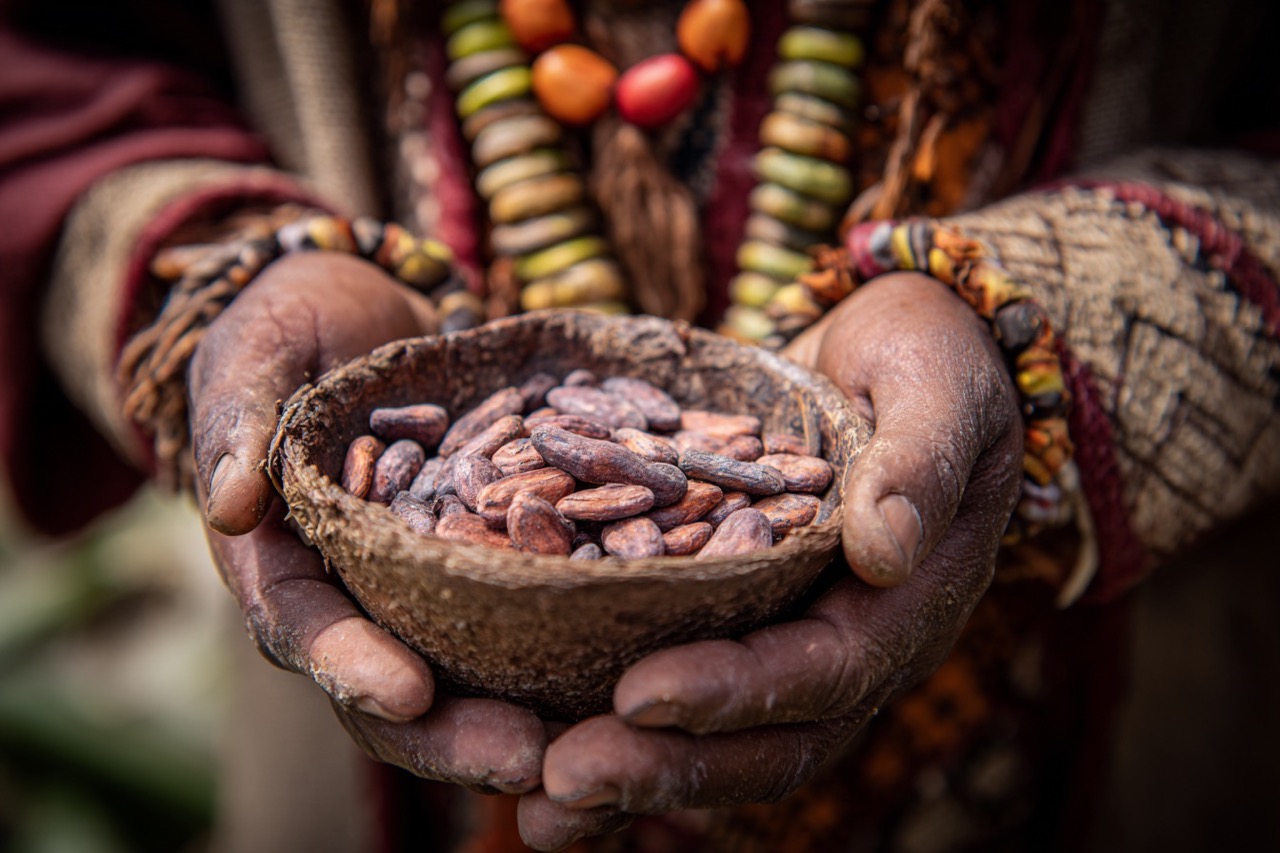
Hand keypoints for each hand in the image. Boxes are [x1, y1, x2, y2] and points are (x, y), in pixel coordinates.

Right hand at [189, 252, 544, 791]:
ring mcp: (416, 579)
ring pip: (456, 668)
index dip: (349, 665)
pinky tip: (618, 665)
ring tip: (580, 738)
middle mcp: (348, 587)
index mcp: (278, 556)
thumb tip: (230, 505)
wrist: (364, 307)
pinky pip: (511, 608)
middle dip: (448, 730)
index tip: (409, 693)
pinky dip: (553, 643)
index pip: (301, 625)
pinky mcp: (476, 555)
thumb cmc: (291, 321)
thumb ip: (237, 419)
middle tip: (525, 756)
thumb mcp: (254, 351)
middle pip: (386, 681)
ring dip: (510, 711)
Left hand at [518, 273, 1023, 848]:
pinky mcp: (740, 622)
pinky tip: (538, 748)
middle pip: (766, 740)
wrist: (892, 352)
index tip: (636, 696)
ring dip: (632, 776)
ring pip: (721, 741)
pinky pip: (685, 691)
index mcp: (906, 602)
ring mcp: (792, 641)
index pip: (825, 670)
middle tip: (561, 782)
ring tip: (539, 806)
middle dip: (665, 765)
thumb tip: (884, 549)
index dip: (735, 691)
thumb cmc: (926, 356)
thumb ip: (920, 461)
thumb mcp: (936, 386)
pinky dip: (618, 729)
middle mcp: (849, 643)